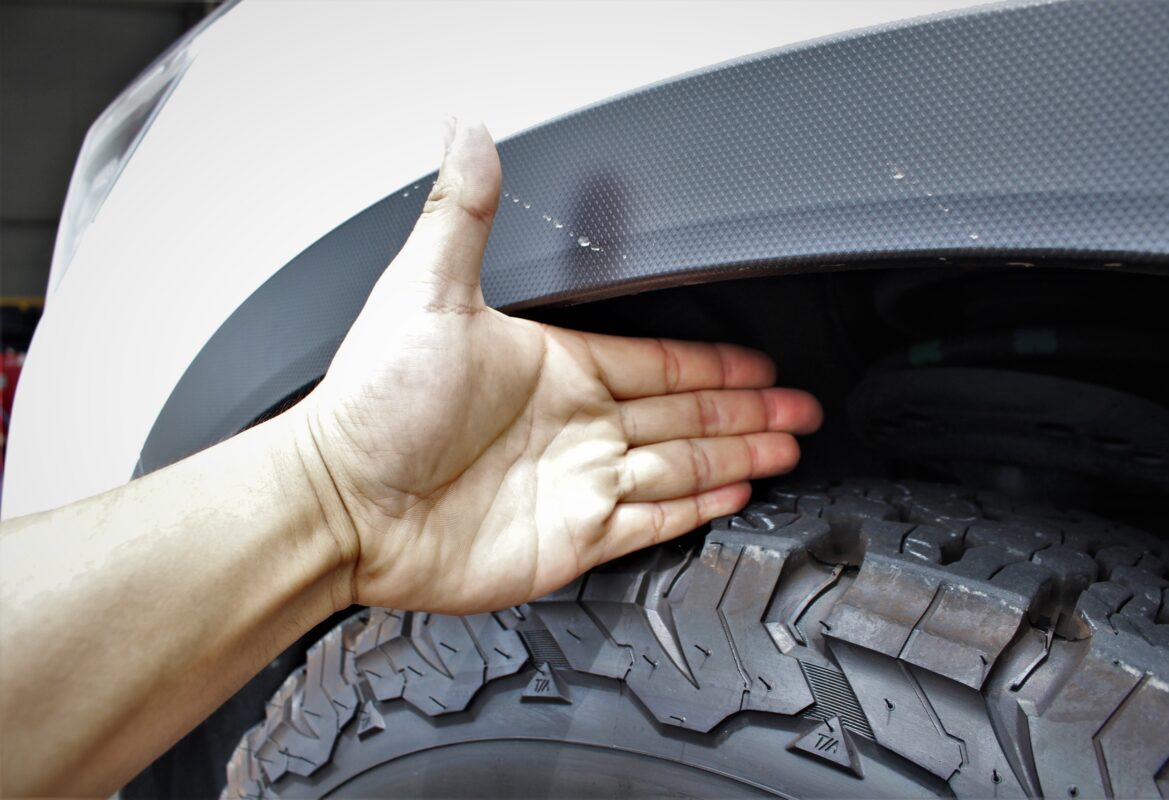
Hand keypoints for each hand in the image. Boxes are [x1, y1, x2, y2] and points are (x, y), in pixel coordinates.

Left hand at [294, 119, 821, 613]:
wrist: (341, 500)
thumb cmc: (373, 403)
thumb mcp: (425, 291)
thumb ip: (465, 213)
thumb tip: (471, 134)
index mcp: (554, 367)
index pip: (657, 360)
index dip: (715, 362)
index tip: (759, 363)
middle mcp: (573, 425)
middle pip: (685, 412)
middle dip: (748, 408)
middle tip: (799, 406)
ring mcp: (576, 483)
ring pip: (681, 464)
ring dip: (737, 454)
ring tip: (787, 446)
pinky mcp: (571, 538)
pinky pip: (651, 522)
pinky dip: (696, 509)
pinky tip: (732, 494)